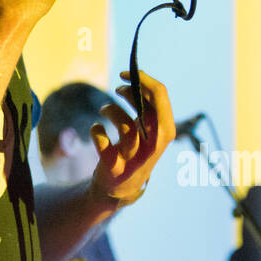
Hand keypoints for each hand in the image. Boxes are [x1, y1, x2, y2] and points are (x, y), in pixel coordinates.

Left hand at [90, 71, 174, 205]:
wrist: (121, 187)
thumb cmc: (134, 149)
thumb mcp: (146, 127)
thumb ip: (146, 104)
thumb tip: (138, 75)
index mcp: (165, 130)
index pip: (161, 95)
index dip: (143, 78)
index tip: (126, 74)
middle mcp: (154, 145)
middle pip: (149, 110)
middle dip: (130, 92)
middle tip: (118, 89)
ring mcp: (134, 158)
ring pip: (126, 127)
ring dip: (111, 111)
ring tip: (104, 110)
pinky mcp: (114, 167)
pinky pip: (104, 145)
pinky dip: (97, 131)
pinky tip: (96, 129)